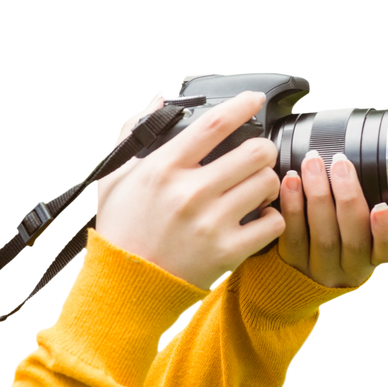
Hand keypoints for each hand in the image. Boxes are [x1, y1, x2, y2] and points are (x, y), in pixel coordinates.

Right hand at [95, 90, 286, 290]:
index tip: (255, 100)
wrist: (124, 286)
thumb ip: (134, 139)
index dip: (242, 105)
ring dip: (267, 183)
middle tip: (257, 158)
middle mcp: (189, 192)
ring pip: (268, 183)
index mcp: (163, 169)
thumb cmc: (121, 232)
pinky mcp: (226, 251)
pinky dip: (270, 218)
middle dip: (262, 150)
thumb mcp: (115, 181)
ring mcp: (210, 223)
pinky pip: (272, 222)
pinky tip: (256, 219)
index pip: (214, 124)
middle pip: (255, 151)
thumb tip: (158, 103)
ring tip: (255, 191)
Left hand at [275, 150, 387, 287]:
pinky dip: (292, 207)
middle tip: (339, 163)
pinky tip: (290, 183)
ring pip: (322, 236)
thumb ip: (362, 215)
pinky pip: (292, 236)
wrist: (293, 278)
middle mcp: (346, 271)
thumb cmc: (334, 245)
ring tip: (312, 165)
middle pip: (352, 238)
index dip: (385, 231)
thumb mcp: (358, 238)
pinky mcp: (290, 265)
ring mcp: (317, 270)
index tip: (382, 207)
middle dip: (347, 195)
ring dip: (317, 194)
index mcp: (371, 262)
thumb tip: (356, 171)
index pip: (385, 251)